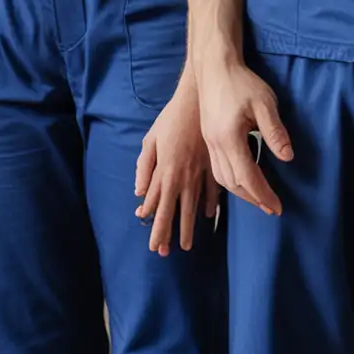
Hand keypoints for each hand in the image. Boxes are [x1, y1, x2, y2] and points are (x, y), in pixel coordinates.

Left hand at [134, 72, 219, 256]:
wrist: (199, 101)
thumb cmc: (171, 118)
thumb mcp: (150, 139)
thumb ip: (144, 166)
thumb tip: (140, 192)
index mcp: (165, 169)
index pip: (158, 205)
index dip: (155, 225)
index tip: (153, 244)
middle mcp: (183, 176)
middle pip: (174, 211)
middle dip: (169, 233)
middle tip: (165, 252)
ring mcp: (200, 172)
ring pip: (193, 206)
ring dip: (188, 226)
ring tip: (186, 245)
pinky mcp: (213, 165)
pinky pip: (212, 191)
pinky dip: (210, 205)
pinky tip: (207, 216)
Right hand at [195, 51, 291, 215]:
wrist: (214, 65)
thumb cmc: (241, 81)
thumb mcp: (265, 103)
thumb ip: (275, 131)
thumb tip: (287, 158)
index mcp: (229, 138)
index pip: (247, 177)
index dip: (263, 195)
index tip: (278, 207)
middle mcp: (215, 144)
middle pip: (232, 183)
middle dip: (253, 198)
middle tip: (271, 208)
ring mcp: (209, 141)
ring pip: (222, 178)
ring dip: (241, 192)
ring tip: (258, 197)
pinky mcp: (208, 136)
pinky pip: (217, 168)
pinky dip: (231, 180)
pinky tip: (242, 178)